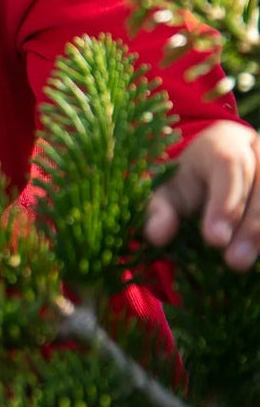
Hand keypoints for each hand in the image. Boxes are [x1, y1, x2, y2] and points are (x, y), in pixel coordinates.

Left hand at [145, 120, 259, 270]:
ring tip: (245, 264)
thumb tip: (156, 235)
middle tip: (234, 262)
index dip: (225, 203)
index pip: (229, 165)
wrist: (222, 164)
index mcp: (224, 141)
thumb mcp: (171, 189)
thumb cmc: (195, 180)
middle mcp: (259, 148)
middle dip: (250, 226)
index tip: (214, 240)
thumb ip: (161, 209)